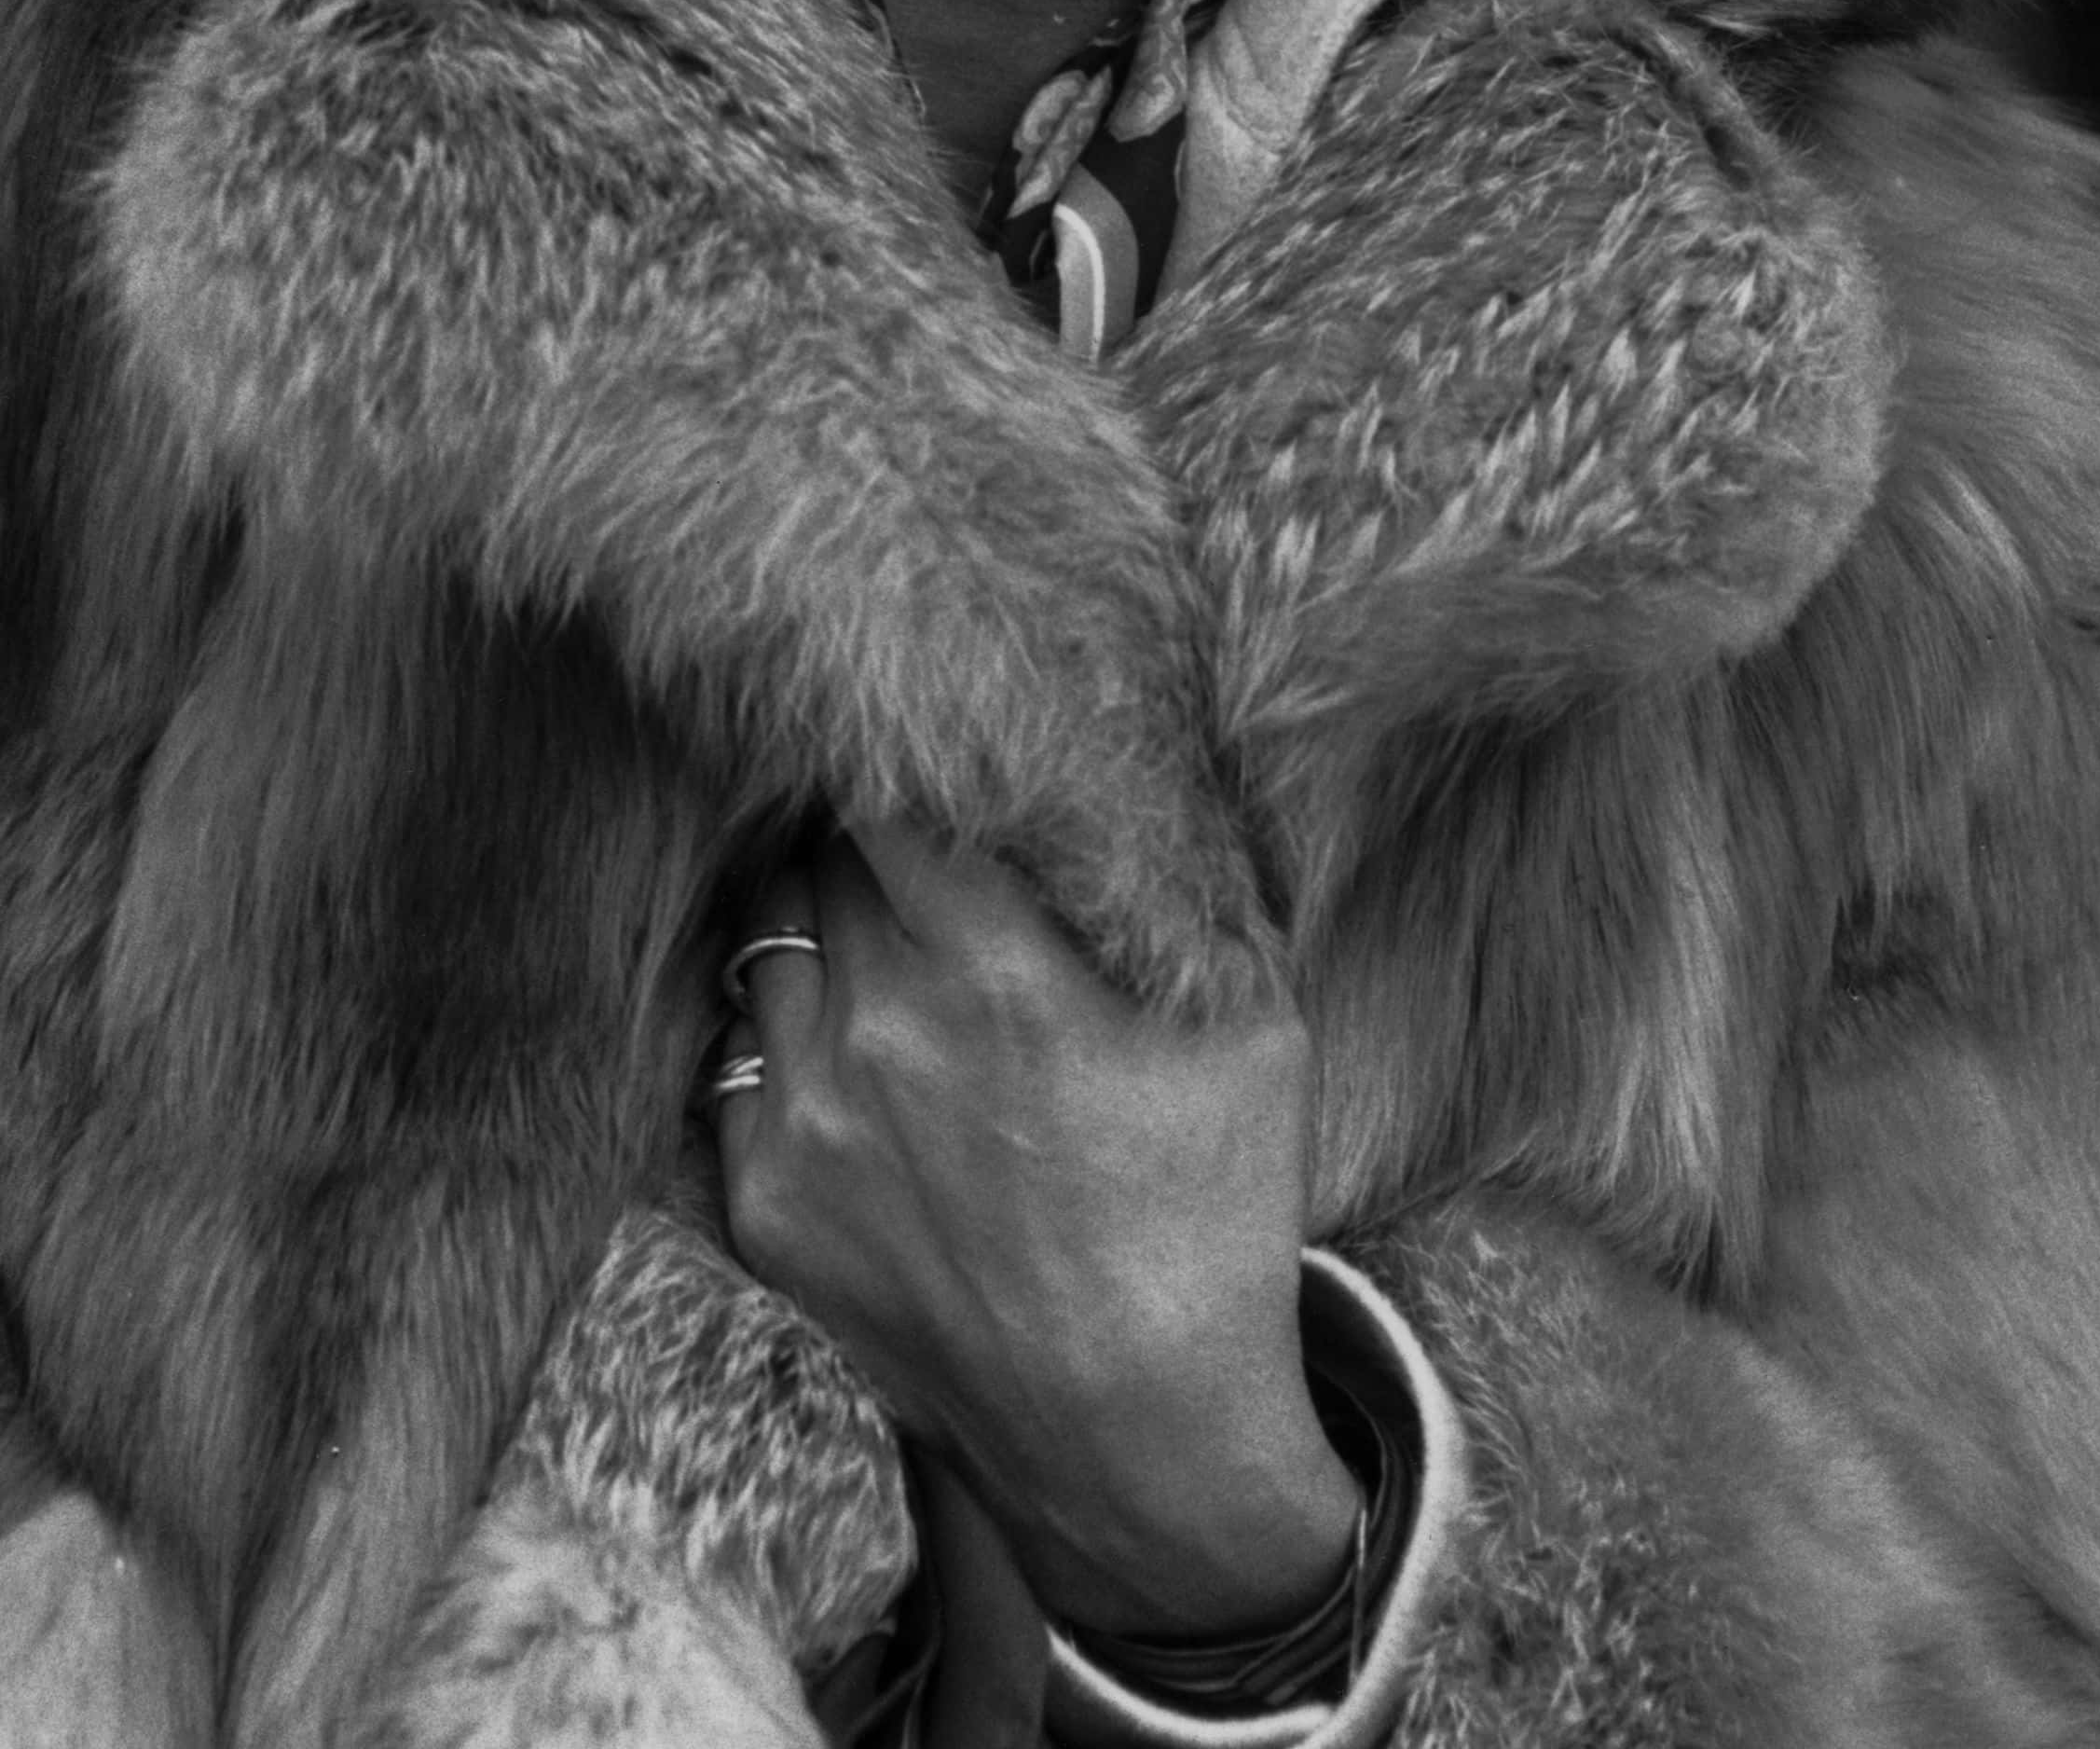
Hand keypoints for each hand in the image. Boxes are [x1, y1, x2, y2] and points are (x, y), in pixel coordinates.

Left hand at [714, 825, 1358, 1639]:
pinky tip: (854, 1052)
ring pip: (766, 938)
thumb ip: (1187, 885)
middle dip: (874, 843)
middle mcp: (878, 1030)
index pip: (894, 792)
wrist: (1135, 1435)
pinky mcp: (762, 1198)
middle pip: (824, 854)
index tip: (946, 774)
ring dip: (819, 924)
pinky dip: (786, 1032)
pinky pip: (737, 1053)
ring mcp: (804, 1119)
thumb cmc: (1211, 1217)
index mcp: (998, 970)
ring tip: (882, 945)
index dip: (919, 770)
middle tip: (925, 858)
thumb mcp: (1256, 1023)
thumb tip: (1138, 777)